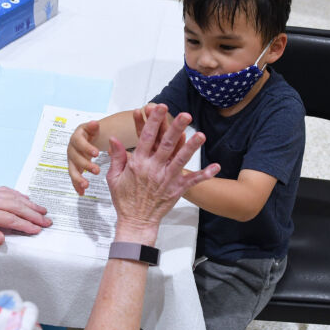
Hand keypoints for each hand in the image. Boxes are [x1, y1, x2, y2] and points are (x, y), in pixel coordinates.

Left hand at [0, 188, 50, 245]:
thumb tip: (2, 238)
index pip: (9, 219)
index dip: (25, 225)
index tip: (37, 230)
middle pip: (16, 207)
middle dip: (34, 215)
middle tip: (47, 222)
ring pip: (14, 198)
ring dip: (30, 205)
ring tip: (43, 211)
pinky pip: (6, 191)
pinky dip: (19, 195)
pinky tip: (26, 200)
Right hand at [67, 121, 101, 195]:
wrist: (86, 137)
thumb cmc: (90, 133)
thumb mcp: (92, 127)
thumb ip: (93, 126)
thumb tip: (95, 124)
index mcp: (76, 138)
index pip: (79, 142)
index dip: (87, 148)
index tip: (96, 153)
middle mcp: (72, 149)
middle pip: (75, 158)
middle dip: (85, 165)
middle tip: (97, 170)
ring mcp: (71, 160)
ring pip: (72, 170)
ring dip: (78, 178)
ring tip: (86, 185)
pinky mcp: (73, 168)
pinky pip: (74, 177)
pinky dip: (76, 185)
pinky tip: (81, 192)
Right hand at [105, 104, 218, 244]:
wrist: (136, 221)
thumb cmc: (125, 199)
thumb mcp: (114, 177)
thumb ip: (116, 157)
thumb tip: (113, 139)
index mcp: (138, 163)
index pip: (146, 137)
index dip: (153, 121)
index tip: (160, 108)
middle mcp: (153, 169)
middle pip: (167, 145)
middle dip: (176, 128)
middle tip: (185, 115)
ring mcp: (166, 179)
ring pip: (181, 160)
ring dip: (192, 147)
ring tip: (200, 135)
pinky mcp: (176, 190)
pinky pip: (192, 181)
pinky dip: (205, 174)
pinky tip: (216, 166)